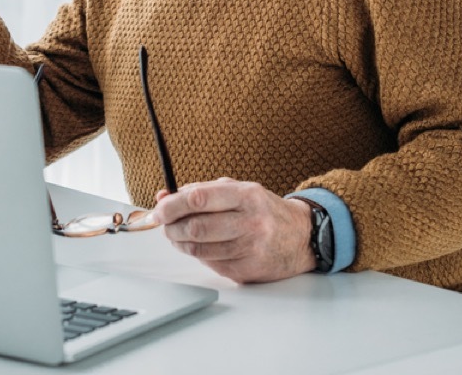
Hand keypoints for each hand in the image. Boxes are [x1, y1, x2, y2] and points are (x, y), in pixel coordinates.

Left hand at [150, 177, 315, 283]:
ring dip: (180, 243)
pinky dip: (199, 255)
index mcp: (246, 195)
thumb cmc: (263, 210)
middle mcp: (251, 222)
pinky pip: (211, 264)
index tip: (159, 210)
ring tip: (178, 236)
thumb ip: (200, 191)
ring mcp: (250, 249)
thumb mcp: (237, 190)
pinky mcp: (248, 270)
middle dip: (171, 227)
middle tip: (165, 225)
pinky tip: (201, 247)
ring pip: (199, 249)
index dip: (172, 205)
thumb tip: (163, 197)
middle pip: (196, 227)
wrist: (301, 237)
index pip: (199, 198)